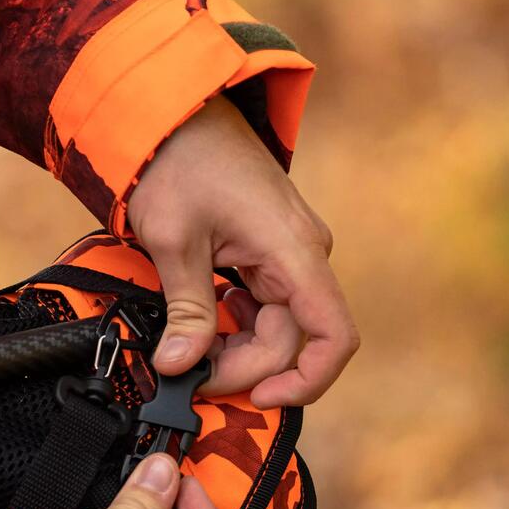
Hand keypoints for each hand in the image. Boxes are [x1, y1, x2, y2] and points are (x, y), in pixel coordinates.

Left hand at [127, 95, 359, 408]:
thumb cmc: (177, 161)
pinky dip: (235, 324)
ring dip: (237, 347)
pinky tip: (203, 318)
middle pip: (293, 340)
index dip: (306, 381)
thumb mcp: (175, 240)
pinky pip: (266, 305)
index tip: (259, 398)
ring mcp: (291, 254)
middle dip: (243, 367)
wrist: (174, 110)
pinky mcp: (272, 253)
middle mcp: (304, 255)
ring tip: (189, 347)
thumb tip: (181, 367)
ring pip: (278, 327)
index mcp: (294, 252)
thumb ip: (187, 310)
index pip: (333, 337)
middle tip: (188, 374)